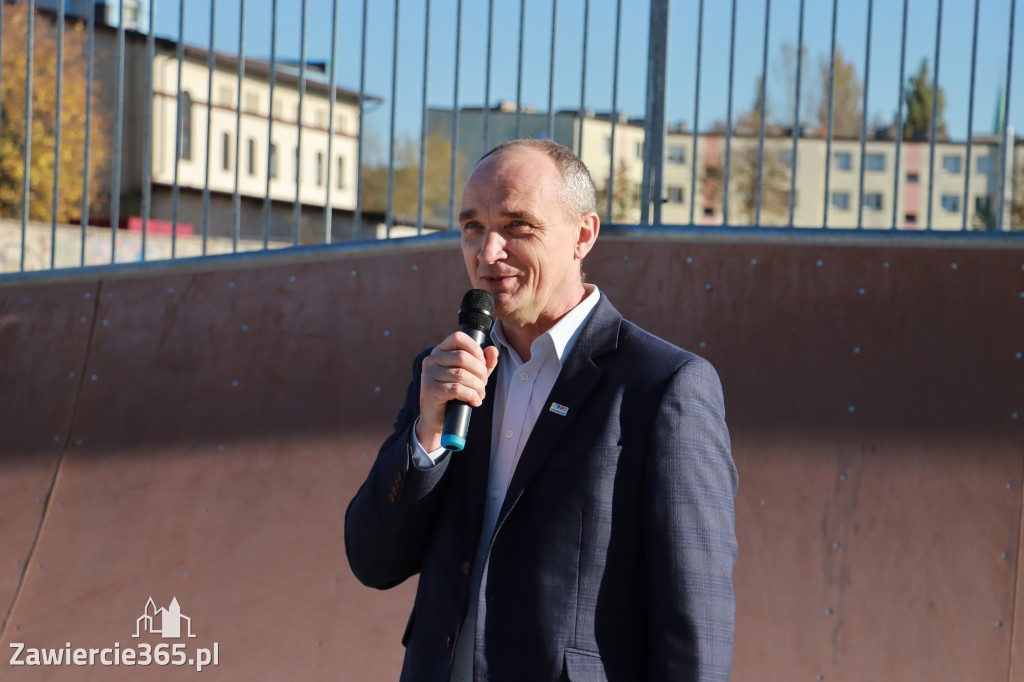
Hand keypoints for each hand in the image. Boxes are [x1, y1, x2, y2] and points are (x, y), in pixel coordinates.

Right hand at [416, 332, 499, 451]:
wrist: (437, 419)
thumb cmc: (454, 394)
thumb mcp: (472, 376)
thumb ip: (483, 363)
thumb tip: (493, 350)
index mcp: (440, 351)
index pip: (458, 337)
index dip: (475, 349)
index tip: (483, 364)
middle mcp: (431, 359)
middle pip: (462, 357)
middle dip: (479, 372)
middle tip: (483, 384)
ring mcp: (428, 374)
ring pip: (461, 375)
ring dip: (477, 387)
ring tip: (480, 395)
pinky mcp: (430, 390)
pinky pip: (457, 389)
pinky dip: (471, 396)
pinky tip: (474, 402)